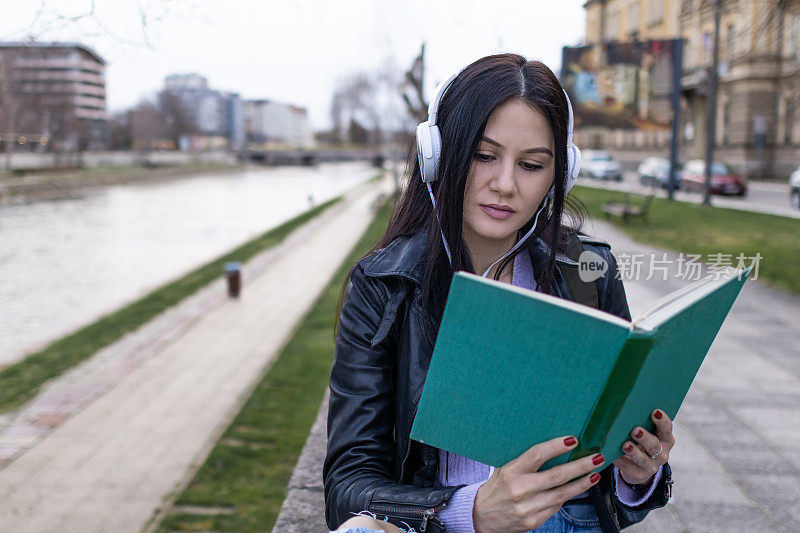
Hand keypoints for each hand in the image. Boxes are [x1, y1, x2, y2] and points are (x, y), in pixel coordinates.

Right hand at [473, 436, 602, 532]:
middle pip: (557, 476)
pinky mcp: (533, 521)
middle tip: (596, 457)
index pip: (537, 455)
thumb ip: (526, 462)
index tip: (573, 440)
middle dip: (580, 466)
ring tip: (595, 474)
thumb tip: (554, 448)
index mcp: (511, 471)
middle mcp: (520, 489)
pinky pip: (556, 507)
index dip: (557, 446)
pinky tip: (577, 489)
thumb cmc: (496, 488)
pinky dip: (568, 497)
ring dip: (582, 483)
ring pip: (562, 494)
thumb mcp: (505, 469)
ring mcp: (528, 507)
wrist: (482, 516)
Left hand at [613, 409, 674, 485]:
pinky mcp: (639, 474)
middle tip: (635, 430)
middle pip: (654, 445)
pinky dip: (620, 461)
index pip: (667, 429)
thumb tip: (623, 405)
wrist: (639, 466)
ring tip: (625, 445)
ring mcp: (651, 466)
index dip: (662, 421)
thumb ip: (641, 421)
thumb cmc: (641, 440)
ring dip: (633, 452)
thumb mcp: (647, 432)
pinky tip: (611, 455)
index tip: (655, 412)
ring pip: (643, 459)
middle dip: (645, 437)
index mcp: (665, 439)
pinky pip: (628, 468)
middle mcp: (662, 453)